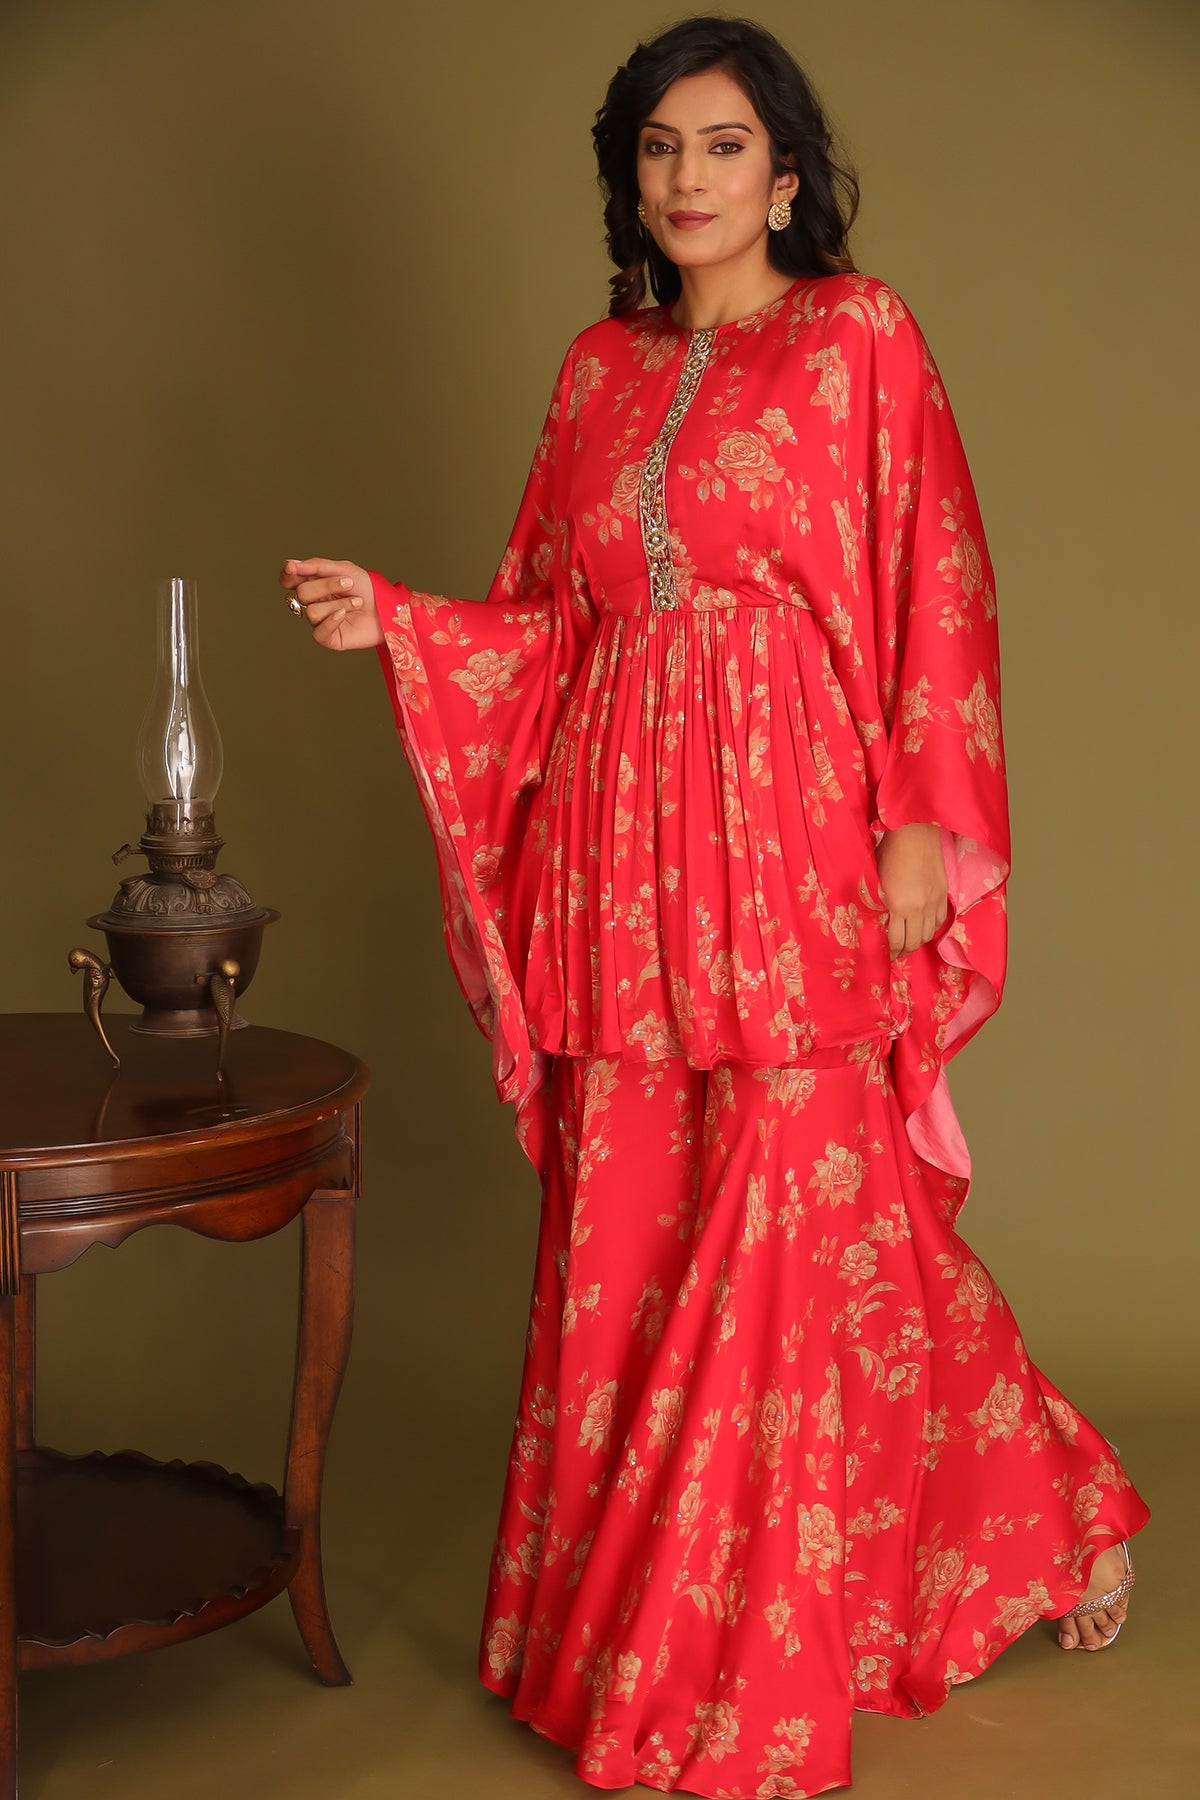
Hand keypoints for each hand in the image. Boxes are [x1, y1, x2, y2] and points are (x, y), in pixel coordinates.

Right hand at [279, 557, 382, 650]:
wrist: (389, 607)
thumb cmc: (368, 588)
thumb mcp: (344, 569)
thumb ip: (316, 566)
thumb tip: (290, 564)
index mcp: (314, 584)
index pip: (289, 580)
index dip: (287, 575)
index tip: (293, 569)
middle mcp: (314, 603)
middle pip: (301, 593)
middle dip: (326, 586)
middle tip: (349, 584)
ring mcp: (320, 622)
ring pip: (312, 611)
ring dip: (338, 603)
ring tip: (357, 602)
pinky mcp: (329, 638)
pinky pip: (318, 631)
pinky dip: (332, 620)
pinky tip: (345, 614)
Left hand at [875, 822, 948, 957]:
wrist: (915, 830)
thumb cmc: (889, 849)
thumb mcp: (876, 879)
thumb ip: (879, 902)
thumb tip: (875, 920)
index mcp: (897, 905)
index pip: (895, 941)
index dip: (889, 952)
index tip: (884, 955)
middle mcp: (918, 908)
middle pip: (913, 943)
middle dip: (902, 951)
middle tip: (894, 953)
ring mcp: (933, 902)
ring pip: (928, 935)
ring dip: (917, 941)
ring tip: (908, 941)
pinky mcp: (943, 894)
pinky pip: (939, 921)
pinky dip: (931, 928)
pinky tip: (922, 926)